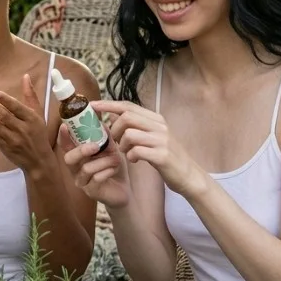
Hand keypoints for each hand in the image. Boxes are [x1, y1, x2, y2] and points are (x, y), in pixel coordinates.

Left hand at [0, 74, 52, 172]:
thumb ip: (30, 95)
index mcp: (32, 119)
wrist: (38, 160)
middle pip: (4, 116)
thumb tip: (25, 76)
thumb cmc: (38, 133)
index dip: (5, 100)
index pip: (17, 108)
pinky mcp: (4, 147)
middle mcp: (23, 129)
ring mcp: (13, 139)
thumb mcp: (39, 114)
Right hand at [60, 122, 130, 208]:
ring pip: (86, 169)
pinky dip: (107, 171)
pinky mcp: (91, 192)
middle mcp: (75, 169)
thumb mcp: (111, 149)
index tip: (64, 126)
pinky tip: (115, 170)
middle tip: (96, 146)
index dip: (63, 136)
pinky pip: (96, 179)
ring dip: (103, 161)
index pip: (65, 146)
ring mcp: (82, 181)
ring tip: (116, 159)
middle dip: (81, 150)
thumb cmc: (113, 167)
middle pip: (68, 159)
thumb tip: (102, 122)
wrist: (125, 188)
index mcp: (78, 156)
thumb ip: (106, 137)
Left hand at [91, 100, 205, 196]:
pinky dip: (130, 156)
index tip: (92, 106)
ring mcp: (162, 140)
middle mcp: (160, 126)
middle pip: (126, 117)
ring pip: (129, 134)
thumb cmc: (166, 156)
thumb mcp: (151, 137)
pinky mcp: (162, 155)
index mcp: (156, 119)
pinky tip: (135, 160)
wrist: (188, 176)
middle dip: (114, 129)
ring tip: (127, 152)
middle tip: (115, 141)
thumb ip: (135, 126)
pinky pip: (136, 151)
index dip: (108, 104)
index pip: (128, 105)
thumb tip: (112, 115)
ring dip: (122, 145)